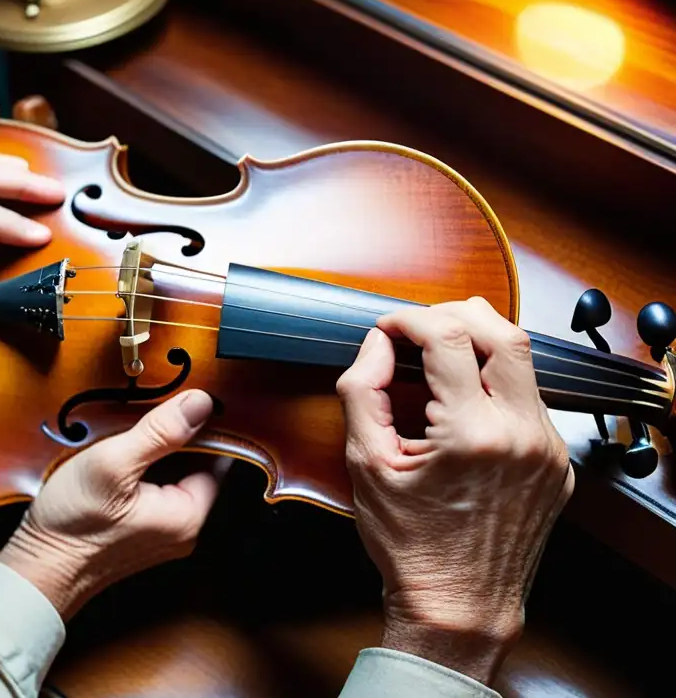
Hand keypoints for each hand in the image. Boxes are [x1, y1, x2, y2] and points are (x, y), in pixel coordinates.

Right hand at [0, 390, 223, 620]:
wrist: (37, 571)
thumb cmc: (72, 526)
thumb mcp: (114, 464)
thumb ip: (160, 432)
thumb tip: (200, 403)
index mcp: (189, 515)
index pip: (216, 455)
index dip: (197, 425)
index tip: (176, 403)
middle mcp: (184, 529)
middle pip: (195, 465)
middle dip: (172, 439)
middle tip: (140, 423)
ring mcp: (163, 533)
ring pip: (171, 476)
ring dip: (153, 454)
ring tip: (123, 443)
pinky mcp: (142, 533)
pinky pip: (153, 491)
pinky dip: (139, 473)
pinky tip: (116, 465)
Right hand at [335, 296, 573, 683]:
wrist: (460, 606)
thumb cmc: (410, 545)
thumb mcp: (366, 465)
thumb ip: (363, 392)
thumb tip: (376, 344)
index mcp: (473, 435)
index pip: (447, 337)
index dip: (409, 319)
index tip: (387, 328)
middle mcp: (522, 435)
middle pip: (503, 333)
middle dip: (453, 315)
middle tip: (417, 326)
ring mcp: (548, 448)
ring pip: (523, 362)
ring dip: (479, 343)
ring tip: (440, 352)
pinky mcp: (556, 461)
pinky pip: (530, 400)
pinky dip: (495, 383)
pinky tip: (463, 398)